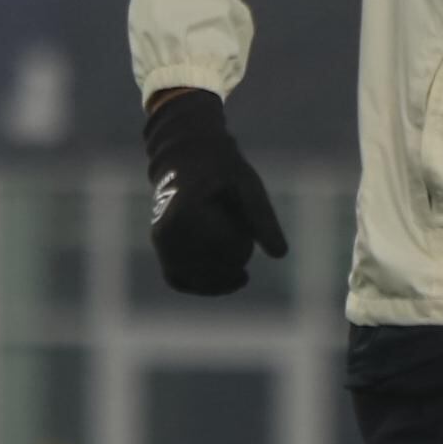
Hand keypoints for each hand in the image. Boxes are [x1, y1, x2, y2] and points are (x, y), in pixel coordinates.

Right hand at [142, 90, 286, 295]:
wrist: (189, 158)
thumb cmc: (223, 170)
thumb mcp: (248, 187)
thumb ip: (263, 218)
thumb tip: (280, 255)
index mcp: (188, 214)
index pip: (224, 251)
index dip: (244, 245)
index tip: (246, 225)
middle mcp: (168, 232)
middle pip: (210, 270)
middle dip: (234, 262)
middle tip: (243, 238)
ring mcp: (161, 243)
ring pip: (195, 280)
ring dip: (221, 278)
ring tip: (242, 266)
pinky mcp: (162, 250)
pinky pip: (180, 280)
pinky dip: (204, 285)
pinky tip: (230, 280)